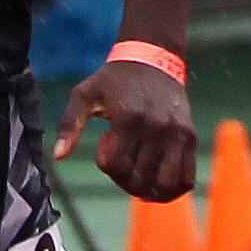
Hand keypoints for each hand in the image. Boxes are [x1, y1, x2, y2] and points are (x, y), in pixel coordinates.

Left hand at [52, 56, 195, 202]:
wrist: (153, 60)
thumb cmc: (113, 81)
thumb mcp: (84, 94)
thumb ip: (70, 124)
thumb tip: (59, 155)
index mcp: (129, 118)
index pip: (116, 166)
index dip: (105, 165)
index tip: (106, 141)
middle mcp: (157, 127)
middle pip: (140, 179)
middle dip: (123, 179)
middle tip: (121, 159)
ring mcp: (178, 134)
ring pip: (166, 185)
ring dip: (148, 190)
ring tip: (139, 173)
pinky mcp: (191, 137)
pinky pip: (187, 178)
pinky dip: (171, 189)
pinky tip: (156, 178)